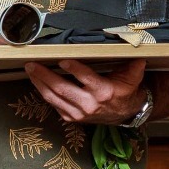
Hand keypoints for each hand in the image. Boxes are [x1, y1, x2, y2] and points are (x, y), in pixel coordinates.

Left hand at [25, 58, 148, 123]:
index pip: (86, 78)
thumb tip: (137, 50)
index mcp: (103, 92)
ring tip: (30, 70)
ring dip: (39, 83)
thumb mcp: (133, 77)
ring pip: (54, 97)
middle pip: (62, 89)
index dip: (73, 69)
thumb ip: (133, 64)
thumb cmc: (125, 91)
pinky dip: (43, 92)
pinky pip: (53, 104)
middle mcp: (89, 104)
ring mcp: (78, 113)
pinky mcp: (71, 118)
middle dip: (45, 75)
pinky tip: (37, 82)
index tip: (62, 60)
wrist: (125, 114)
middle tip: (32, 64)